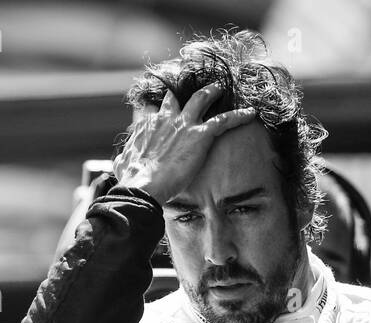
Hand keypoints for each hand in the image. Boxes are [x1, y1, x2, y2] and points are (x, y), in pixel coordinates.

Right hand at [112, 83, 256, 202]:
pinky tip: (251, 113)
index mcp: (146, 126)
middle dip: (182, 93)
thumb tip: (119, 161)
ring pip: (201, 99)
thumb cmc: (132, 181)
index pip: (153, 112)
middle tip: (191, 92)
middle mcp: (164, 119)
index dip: (159, 112)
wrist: (143, 187)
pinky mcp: (200, 134)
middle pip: (174, 99)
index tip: (163, 113)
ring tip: (220, 88)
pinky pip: (224, 120)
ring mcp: (183, 124)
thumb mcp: (122, 165)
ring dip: (212, 92)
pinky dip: (239, 116)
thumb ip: (124, 159)